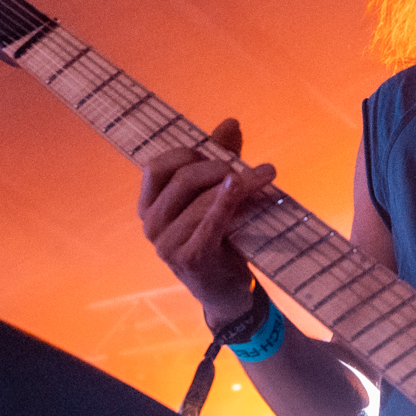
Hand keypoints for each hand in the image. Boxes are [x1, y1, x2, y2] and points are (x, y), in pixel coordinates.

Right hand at [138, 117, 275, 323]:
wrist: (228, 292)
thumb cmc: (220, 239)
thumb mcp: (215, 197)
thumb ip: (219, 161)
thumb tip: (230, 123)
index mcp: (149, 206)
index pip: (156, 167)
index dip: (186, 153)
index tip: (216, 155)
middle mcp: (151, 225)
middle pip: (181, 179)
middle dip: (217, 166)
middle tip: (247, 166)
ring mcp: (166, 245)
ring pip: (200, 200)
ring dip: (236, 183)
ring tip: (266, 175)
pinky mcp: (189, 259)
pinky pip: (209, 223)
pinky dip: (227, 202)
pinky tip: (245, 187)